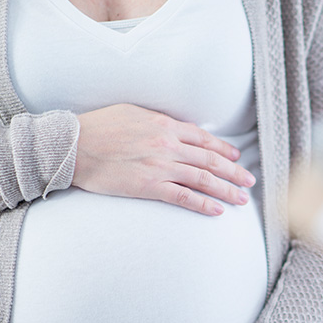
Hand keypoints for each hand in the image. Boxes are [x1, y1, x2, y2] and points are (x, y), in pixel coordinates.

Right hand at [73, 104, 256, 215]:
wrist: (73, 146)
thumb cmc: (99, 127)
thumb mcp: (133, 112)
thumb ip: (158, 121)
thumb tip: (177, 128)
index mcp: (165, 125)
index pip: (204, 138)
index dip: (224, 149)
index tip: (236, 157)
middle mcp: (168, 145)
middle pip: (210, 160)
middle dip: (234, 171)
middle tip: (249, 181)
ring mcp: (160, 166)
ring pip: (203, 179)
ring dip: (226, 190)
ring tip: (241, 199)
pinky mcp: (149, 186)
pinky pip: (183, 197)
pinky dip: (203, 204)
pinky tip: (217, 210)